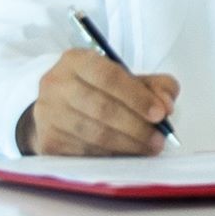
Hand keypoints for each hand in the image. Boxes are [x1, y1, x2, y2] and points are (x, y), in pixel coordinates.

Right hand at [24, 45, 178, 156]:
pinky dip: (111, 155)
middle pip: (102, 108)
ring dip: (127, 144)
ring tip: (148, 148)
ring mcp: (48, 113)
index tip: (160, 114)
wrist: (58, 109)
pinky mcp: (48, 140)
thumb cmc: (98, 91)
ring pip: (94, 133)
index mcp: (77, 60)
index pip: (109, 76)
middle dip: (136, 126)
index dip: (137, 97)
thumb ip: (155, 86)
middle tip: (158, 139)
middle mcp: (56, 84)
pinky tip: (126, 154)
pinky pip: (85, 152)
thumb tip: (166, 104)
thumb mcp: (127, 79)